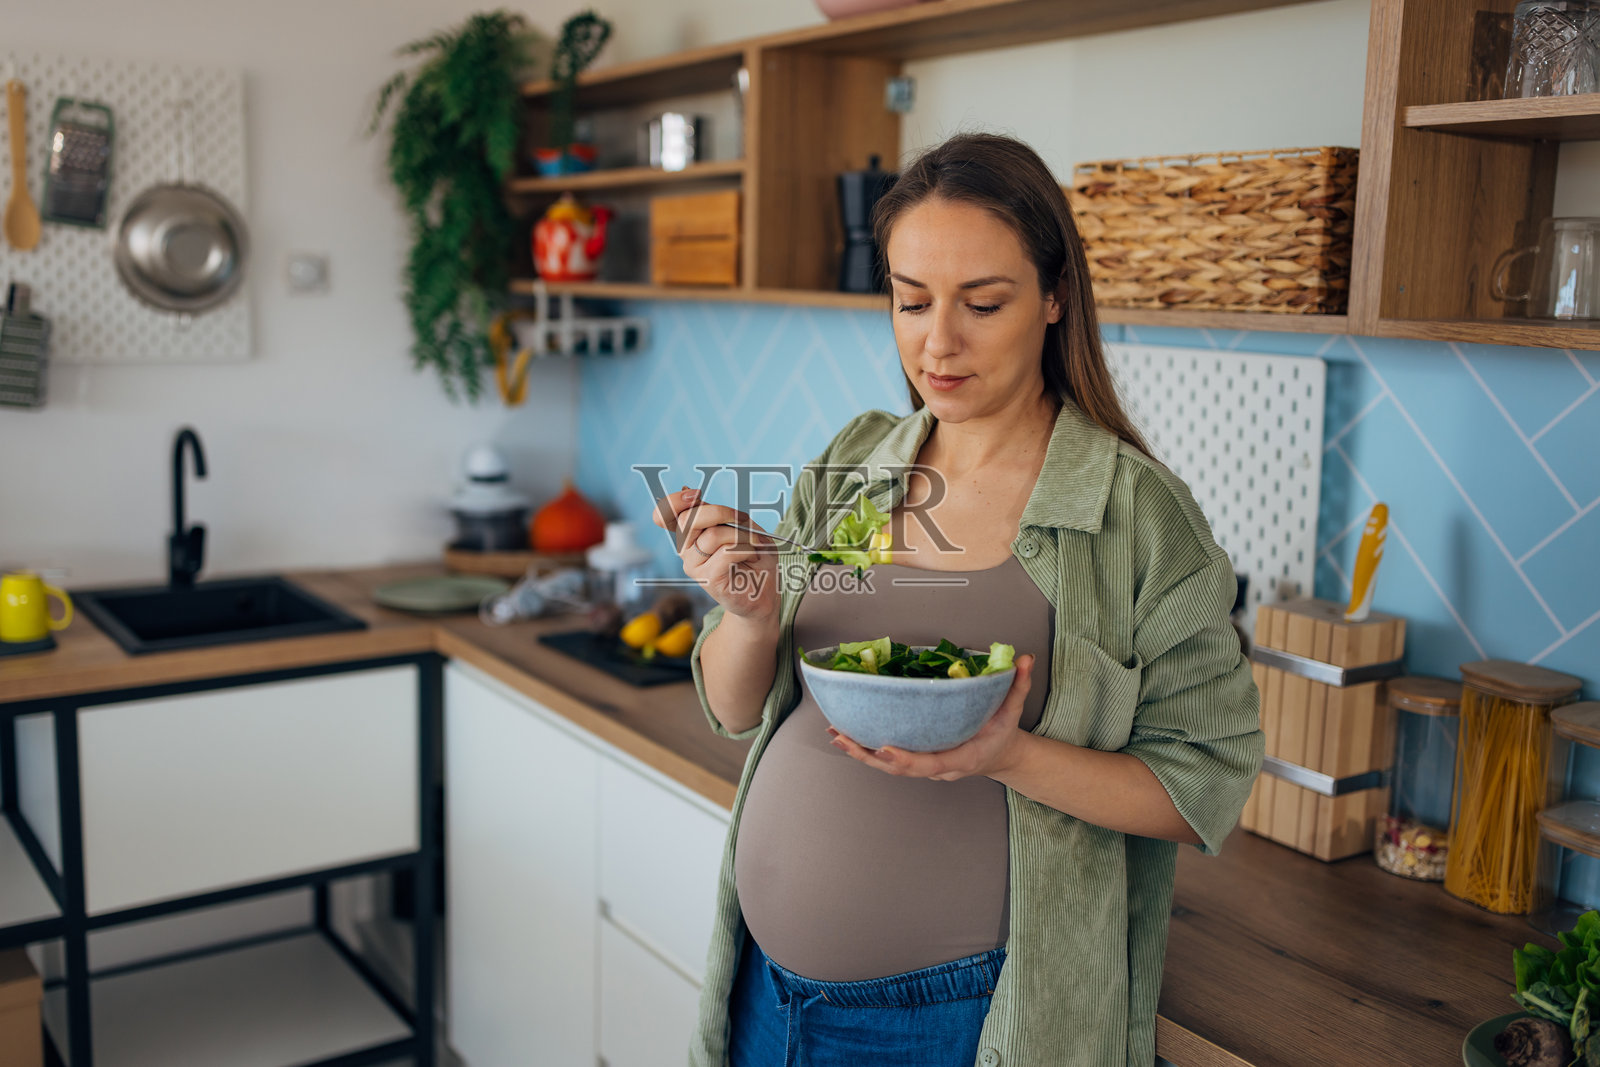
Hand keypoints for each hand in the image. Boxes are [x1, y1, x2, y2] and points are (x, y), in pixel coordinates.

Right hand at [650, 487, 779, 624]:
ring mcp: (694, 566)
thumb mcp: (739, 526)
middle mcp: (686, 549)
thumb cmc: (753, 556)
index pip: (665, 514)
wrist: (764, 591)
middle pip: (689, 519)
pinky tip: (753, 556)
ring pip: (713, 536)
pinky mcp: (708, 579)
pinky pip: (727, 552)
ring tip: (755, 544)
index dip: (674, 501)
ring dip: (743, 536)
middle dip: (721, 512)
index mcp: (690, 534)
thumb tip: (690, 493)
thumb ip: (717, 513)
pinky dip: (747, 549)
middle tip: (744, 519)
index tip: (696, 494)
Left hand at [828, 655, 1036, 780]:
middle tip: (845, 738)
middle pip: (900, 769)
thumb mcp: (1014, 709)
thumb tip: (1025, 659)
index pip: (930, 762)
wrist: (1003, 756)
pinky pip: (889, 761)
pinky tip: (848, 737)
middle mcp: (940, 768)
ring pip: (890, 768)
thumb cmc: (1004, 734)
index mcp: (962, 758)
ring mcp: (927, 768)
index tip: (884, 748)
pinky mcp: (918, 761)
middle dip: (870, 756)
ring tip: (837, 735)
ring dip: (862, 754)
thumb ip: (1019, 684)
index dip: (906, 758)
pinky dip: (868, 751)